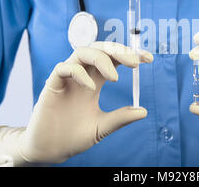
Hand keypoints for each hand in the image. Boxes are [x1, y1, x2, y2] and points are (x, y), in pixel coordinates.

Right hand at [0, 42, 152, 165]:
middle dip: (119, 51)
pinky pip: (64, 68)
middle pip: (100, 49)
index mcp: (95, 81)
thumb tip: (143, 111)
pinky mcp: (53, 84)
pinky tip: (91, 88)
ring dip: (101, 58)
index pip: (114, 59)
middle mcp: (82, 76)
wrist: (51, 149)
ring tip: (114, 77)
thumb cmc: (74, 136)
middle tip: (135, 62)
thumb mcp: (102, 127)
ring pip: (82, 52)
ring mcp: (67, 78)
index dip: (130, 54)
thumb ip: (120, 118)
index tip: (148, 58)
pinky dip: (79, 73)